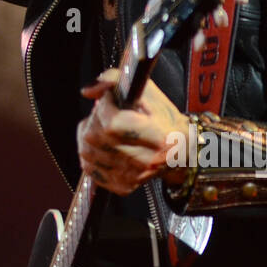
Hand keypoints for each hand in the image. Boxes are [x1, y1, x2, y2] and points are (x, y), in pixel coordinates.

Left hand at [76, 68, 189, 195]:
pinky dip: (90, 153)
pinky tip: (104, 144)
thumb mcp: (147, 91)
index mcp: (157, 137)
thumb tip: (88, 90)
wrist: (179, 151)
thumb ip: (115, 79)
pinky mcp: (121, 186)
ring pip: (86, 150)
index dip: (105, 106)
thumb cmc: (164, 118)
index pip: (112, 123)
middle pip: (95, 136)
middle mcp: (144, 161)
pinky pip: (89, 167)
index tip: (111, 100)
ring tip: (106, 128)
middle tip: (108, 113)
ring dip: (89, 134)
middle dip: (95, 119)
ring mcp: (131, 176)